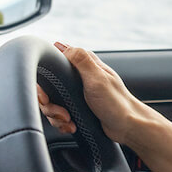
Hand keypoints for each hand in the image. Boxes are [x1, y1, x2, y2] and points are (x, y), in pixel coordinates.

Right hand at [37, 41, 159, 146]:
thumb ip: (81, 60)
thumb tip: (61, 45)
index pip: (54, 62)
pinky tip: (71, 125)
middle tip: (61, 112)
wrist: (127, 126)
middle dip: (49, 103)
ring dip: (56, 116)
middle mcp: (78, 78)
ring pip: (51, 103)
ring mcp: (76, 94)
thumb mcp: (98, 78)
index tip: (46, 94)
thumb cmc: (116, 102)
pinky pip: (58, 115)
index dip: (44, 78)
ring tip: (68, 120)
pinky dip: (62, 123)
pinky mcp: (76, 108)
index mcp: (84, 65)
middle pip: (48, 87)